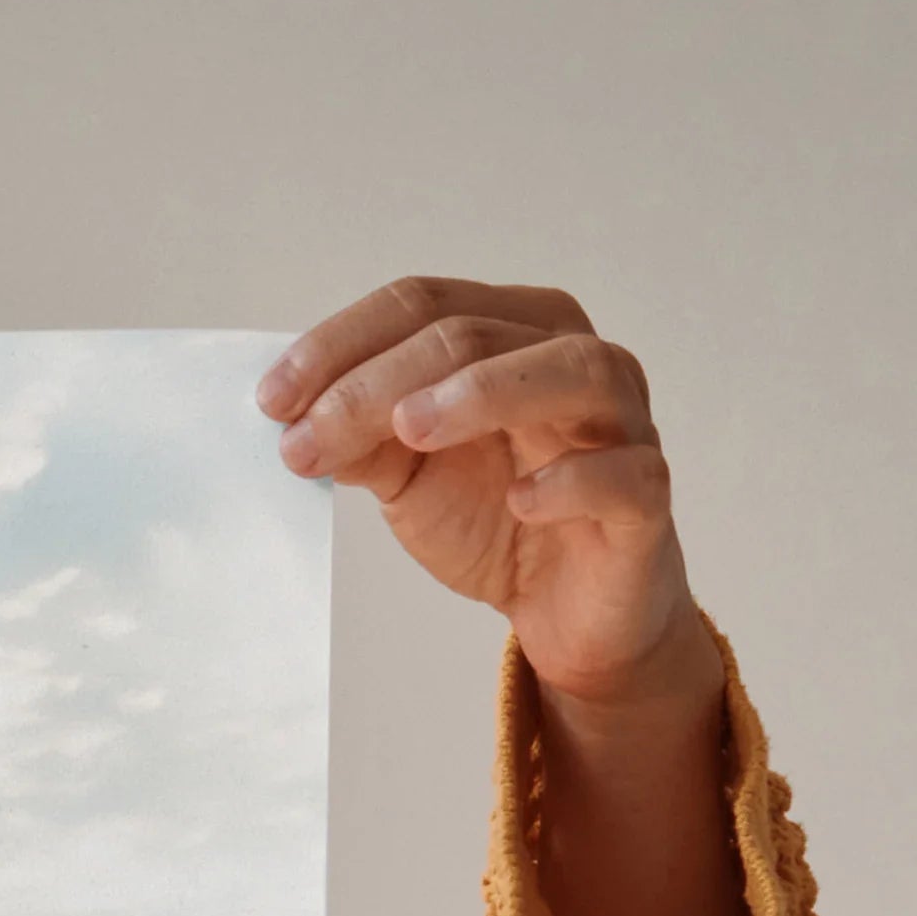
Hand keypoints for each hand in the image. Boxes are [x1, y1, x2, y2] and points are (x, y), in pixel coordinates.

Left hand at [263, 277, 746, 915]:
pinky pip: (622, 473)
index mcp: (513, 332)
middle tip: (307, 436)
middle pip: (475, 334)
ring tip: (409, 429)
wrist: (566, 611)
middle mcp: (573, 358)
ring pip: (568, 372)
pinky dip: (571, 480)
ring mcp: (621, 423)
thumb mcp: (409, 475)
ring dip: (483, 393)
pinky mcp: (645, 498)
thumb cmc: (495, 519)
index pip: (423, 304)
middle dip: (378, 383)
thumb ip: (362, 437)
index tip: (270, 401)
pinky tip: (521, 499)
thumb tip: (292, 416)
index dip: (341, 344)